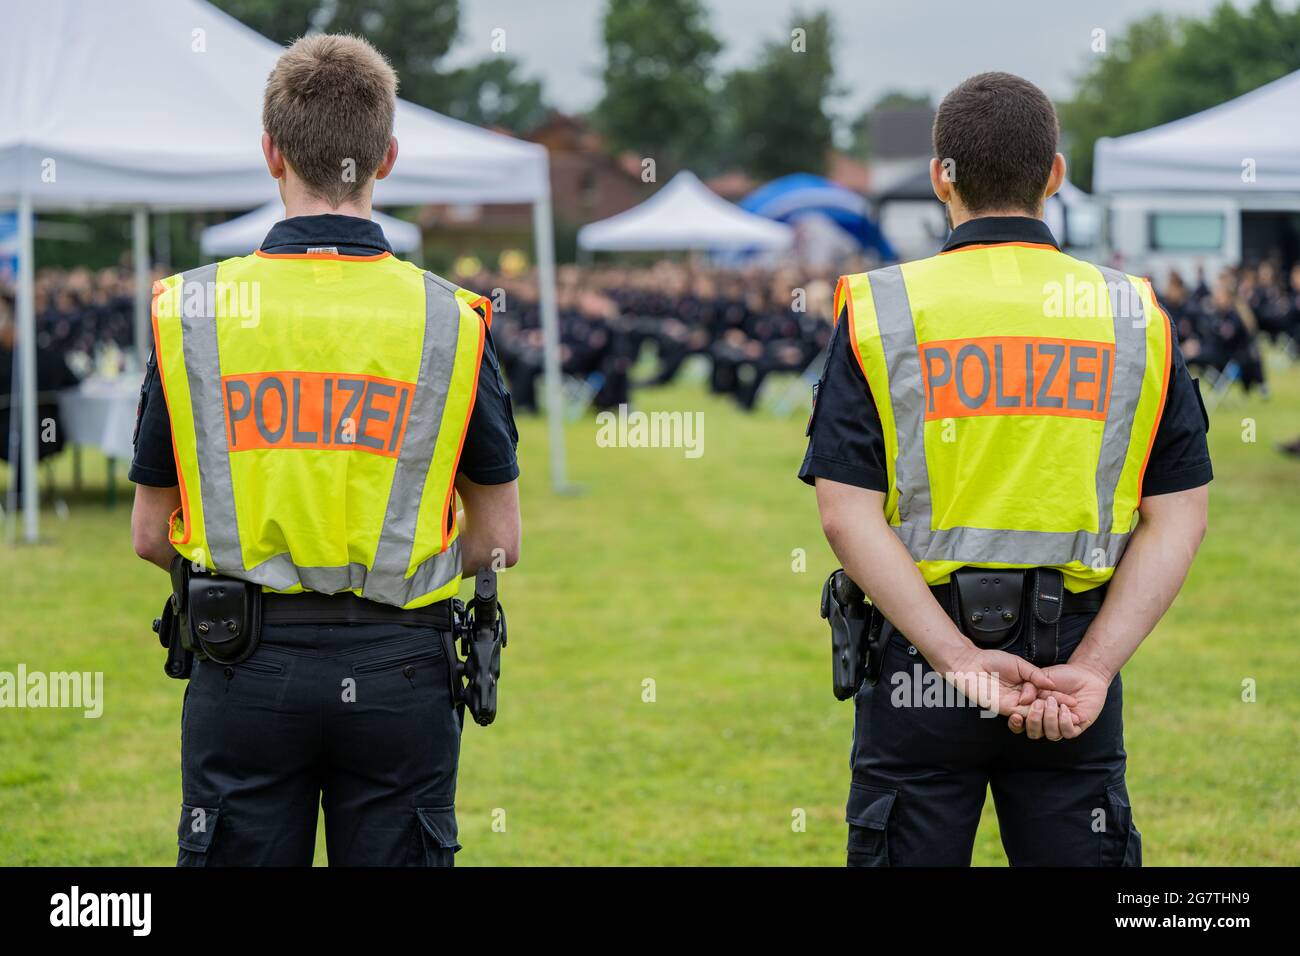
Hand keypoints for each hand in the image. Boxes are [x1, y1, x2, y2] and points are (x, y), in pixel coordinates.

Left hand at [939, 646, 1075, 718]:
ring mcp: (1013, 703)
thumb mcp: (1019, 664)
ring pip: (1034, 713)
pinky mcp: (1004, 708)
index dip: (1061, 698)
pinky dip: (1033, 715)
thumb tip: (1052, 685)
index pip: (1047, 694)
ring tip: (1062, 712)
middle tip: (1076, 712)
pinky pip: (1021, 714)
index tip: (1076, 701)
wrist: (970, 663)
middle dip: (1059, 709)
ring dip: (1048, 713)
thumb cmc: (991, 660)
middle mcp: (1021, 696)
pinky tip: (1043, 712)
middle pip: (1043, 706)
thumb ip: (1035, 675)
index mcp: (1026, 684)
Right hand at [1009, 663, 1110, 739]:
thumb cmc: (1061, 676)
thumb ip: (1029, 687)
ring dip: (1050, 719)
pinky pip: (1067, 733)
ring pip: (1051, 735)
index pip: (1019, 725)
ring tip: (1053, 702)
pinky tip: (1066, 708)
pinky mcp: (1076, 727)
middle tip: (1039, 704)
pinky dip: (1065, 721)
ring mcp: (1060, 726)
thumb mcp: (1040, 677)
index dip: (1015, 724)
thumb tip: (1023, 700)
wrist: (1084, 675)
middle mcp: (1045, 722)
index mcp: (1033, 711)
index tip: (1016, 716)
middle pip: (1033, 733)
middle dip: (1034, 720)